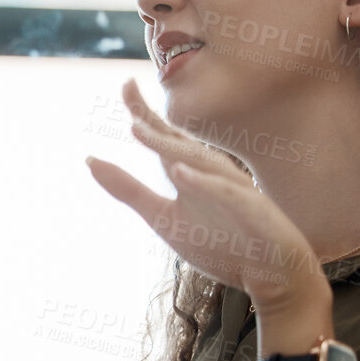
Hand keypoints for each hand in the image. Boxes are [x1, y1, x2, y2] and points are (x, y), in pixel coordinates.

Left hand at [85, 79, 327, 317]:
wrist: (270, 275)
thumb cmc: (221, 243)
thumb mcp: (162, 217)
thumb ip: (128, 189)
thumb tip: (89, 160)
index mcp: (189, 173)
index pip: (165, 137)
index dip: (143, 113)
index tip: (124, 84)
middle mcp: (211, 175)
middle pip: (179, 142)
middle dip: (152, 119)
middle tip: (126, 88)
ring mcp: (234, 191)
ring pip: (200, 163)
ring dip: (170, 145)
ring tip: (138, 128)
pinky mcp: (253, 212)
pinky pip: (227, 194)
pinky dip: (205, 183)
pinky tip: (180, 174)